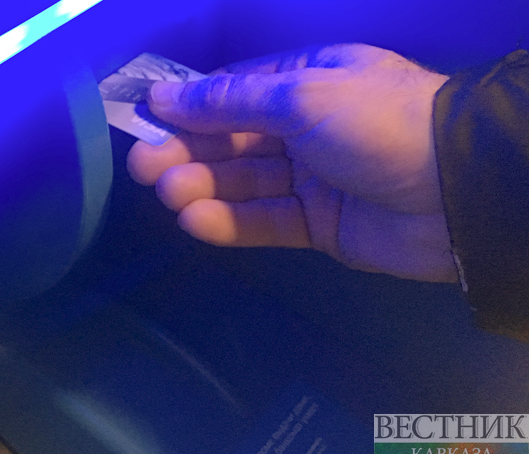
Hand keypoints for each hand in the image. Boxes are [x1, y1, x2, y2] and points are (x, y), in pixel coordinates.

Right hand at [127, 44, 455, 281]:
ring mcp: (310, 178)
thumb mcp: (301, 96)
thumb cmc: (376, 123)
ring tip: (169, 194)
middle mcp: (304, 128)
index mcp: (306, 82)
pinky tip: (197, 222)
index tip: (146, 119)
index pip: (233, 92)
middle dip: (187, 152)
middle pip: (232, 140)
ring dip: (203, 188)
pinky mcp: (317, 224)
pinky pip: (266, 221)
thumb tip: (164, 97)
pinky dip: (231, 223)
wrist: (456, 193)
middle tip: (144, 168)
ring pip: (244, 183)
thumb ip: (231, 102)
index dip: (189, 107)